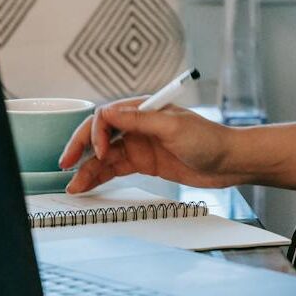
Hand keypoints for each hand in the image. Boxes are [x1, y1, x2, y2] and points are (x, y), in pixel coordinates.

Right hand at [58, 99, 238, 192]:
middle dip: (81, 147)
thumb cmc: (208, 139)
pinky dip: (99, 176)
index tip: (99, 150)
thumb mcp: (173, 127)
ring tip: (73, 186)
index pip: (108, 115)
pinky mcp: (144, 162)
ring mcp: (140, 144)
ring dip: (88, 168)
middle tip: (65, 164)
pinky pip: (115, 168)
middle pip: (100, 134)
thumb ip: (140, 120)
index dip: (96, 132)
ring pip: (105, 155)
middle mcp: (139, 125)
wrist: (229, 162)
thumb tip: (108, 113)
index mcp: (145, 109)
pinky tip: (86, 185)